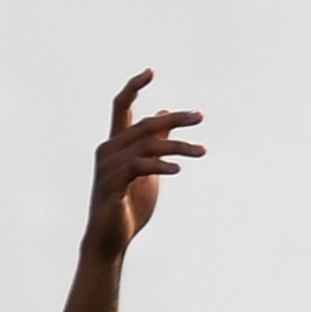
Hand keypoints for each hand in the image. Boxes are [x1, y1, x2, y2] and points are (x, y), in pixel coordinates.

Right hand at [89, 71, 203, 253]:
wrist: (111, 240)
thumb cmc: (129, 205)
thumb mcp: (149, 169)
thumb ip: (155, 142)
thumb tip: (165, 113)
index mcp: (116, 143)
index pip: (121, 106)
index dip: (134, 87)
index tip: (151, 71)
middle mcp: (108, 150)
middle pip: (144, 124)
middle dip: (175, 119)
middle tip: (200, 117)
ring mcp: (108, 168)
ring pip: (147, 145)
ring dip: (178, 147)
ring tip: (202, 151)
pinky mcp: (112, 185)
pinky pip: (139, 167)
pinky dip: (160, 165)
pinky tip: (178, 169)